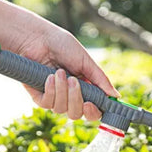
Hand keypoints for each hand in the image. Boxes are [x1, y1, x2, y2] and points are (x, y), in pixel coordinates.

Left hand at [0, 0, 119, 119]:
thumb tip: (115, 95)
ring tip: (58, 72)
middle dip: (76, 100)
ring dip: (62, 91)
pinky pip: (47, 105)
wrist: (36, 37)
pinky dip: (50, 91)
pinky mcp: (39, 96)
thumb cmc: (60, 44)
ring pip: (62, 110)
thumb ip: (100, 79)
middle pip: (77, 114)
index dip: (94, 112)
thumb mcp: (85, 60)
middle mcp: (69, 96)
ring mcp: (54, 97)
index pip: (92, 110)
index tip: (94, 105)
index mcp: (84, 88)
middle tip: (73, 82)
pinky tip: (48, 77)